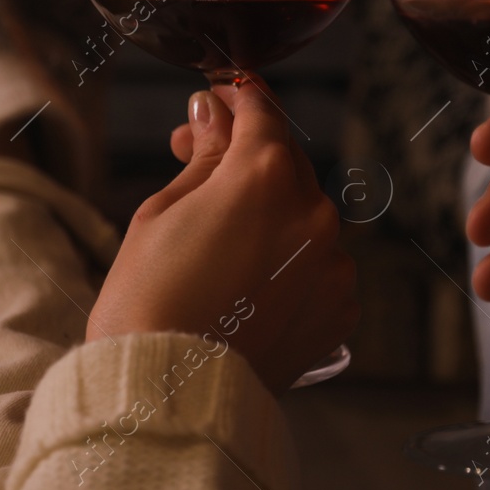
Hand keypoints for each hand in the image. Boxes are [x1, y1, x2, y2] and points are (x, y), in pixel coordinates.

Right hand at [88, 79, 357, 391]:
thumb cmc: (148, 300)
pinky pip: (318, 264)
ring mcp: (334, 260)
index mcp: (266, 175)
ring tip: (218, 239)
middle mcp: (314, 211)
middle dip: (245, 155)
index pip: (262, 111)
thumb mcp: (162, 211)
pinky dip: (291, 262)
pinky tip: (248, 281)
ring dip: (270, 212)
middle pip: (286, 161)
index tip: (218, 98)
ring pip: (304, 215)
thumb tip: (214, 111)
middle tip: (196, 158)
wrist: (168, 392)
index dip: (236, 96)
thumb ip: (203, 155)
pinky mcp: (340, 304)